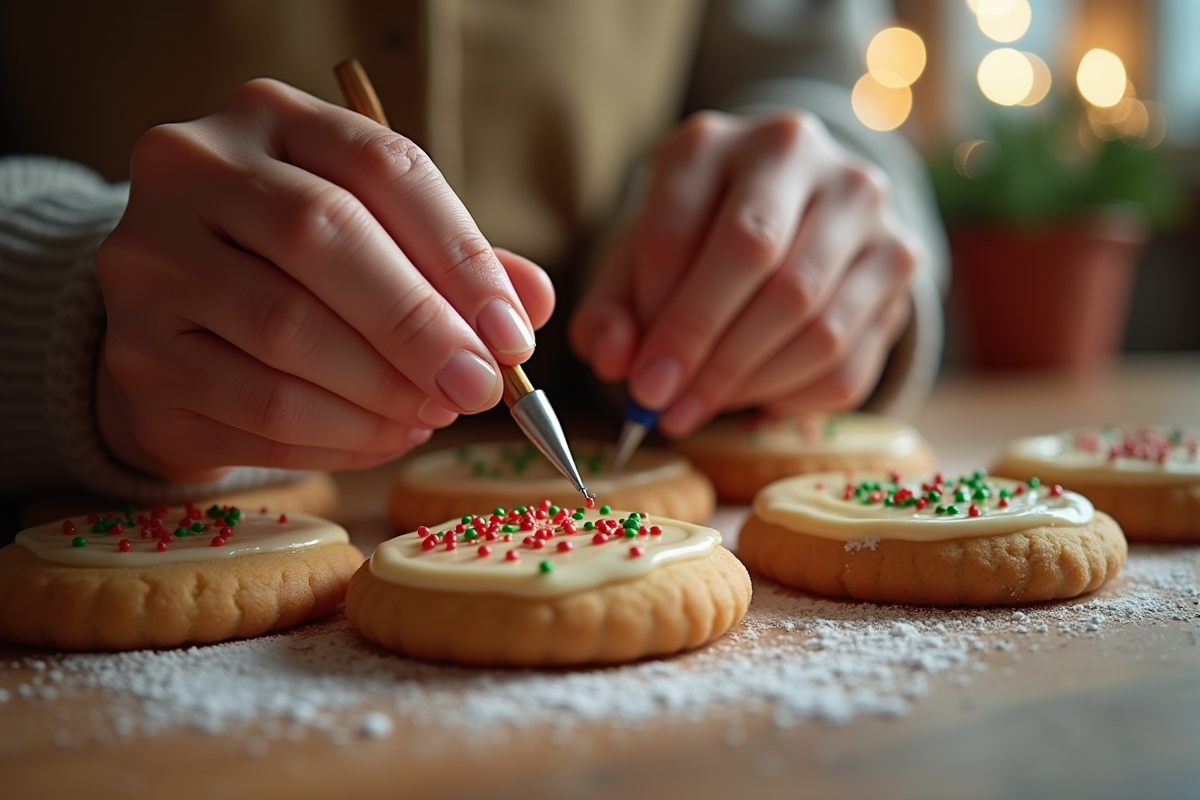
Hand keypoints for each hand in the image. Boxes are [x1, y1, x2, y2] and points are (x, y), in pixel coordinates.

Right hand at [95, 79, 553, 482]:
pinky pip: (256, 407)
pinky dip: (340, 435)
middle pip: (320, 237)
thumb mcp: (380, 240)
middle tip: (480, 387)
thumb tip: (531, 305)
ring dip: (383, 390)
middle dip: (418, 326)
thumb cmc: (303, 272)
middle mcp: (191, 171)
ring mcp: (148, 263)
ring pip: (284, 330)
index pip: (382, 165)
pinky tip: (385, 438)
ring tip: (436, 414)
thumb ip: (454, 263)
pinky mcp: (136, 357)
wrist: (182, 322)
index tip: (512, 333)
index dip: (459, 254)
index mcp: (270, 121)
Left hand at [570, 110, 915, 436]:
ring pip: (814, 316)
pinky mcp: (900, 254)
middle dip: (707, 352)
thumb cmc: (691, 242)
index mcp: (707, 142)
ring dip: (750, 382)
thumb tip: (614, 359)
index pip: (677, 235)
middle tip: (668, 408)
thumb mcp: (634, 265)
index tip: (639, 381)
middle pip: (756, 262)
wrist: (787, 207)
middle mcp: (793, 150)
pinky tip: (754, 399)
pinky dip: (795, 393)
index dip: (659, 320)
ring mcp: (861, 201)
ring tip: (701, 410)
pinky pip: (851, 354)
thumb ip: (609, 312)